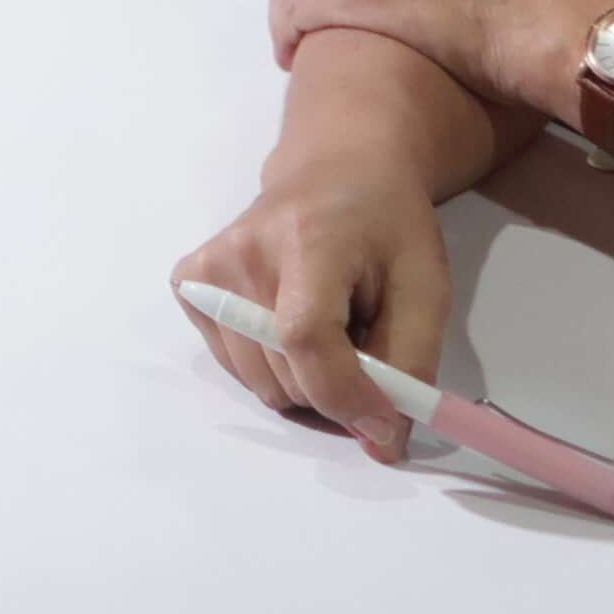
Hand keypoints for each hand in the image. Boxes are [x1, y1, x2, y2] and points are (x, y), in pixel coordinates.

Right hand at [176, 170, 458, 467]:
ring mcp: (206, 268)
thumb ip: (410, 364)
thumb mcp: (425, 287)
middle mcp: (241, 253)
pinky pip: (234, 366)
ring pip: (257, 384)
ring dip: (303, 383)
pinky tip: (289, 324)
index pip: (305, 336)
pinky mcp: (188, 283)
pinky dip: (271, 368)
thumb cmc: (387, 226)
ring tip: (329, 332)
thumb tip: (381, 445)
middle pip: (282, 373)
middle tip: (366, 353)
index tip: (383, 424)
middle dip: (335, 390)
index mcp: (307, 239)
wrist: (336, 168)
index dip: (344, 394)